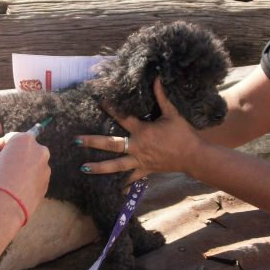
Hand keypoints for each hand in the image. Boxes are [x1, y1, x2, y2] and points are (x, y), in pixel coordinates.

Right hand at [0, 132, 50, 215]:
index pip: (13, 137)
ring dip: (27, 167)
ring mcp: (45, 166)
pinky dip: (31, 180)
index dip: (4, 142)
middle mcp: (39, 150)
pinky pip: (37, 177)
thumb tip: (8, 164)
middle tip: (10, 161)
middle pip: (29, 148)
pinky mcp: (47, 181)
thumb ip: (4, 159)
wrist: (4, 204)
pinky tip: (21, 188)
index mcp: (23, 140)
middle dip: (21, 153)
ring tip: (14, 179)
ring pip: (35, 164)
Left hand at [75, 78, 202, 179]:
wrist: (194, 156)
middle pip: (111, 145)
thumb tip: (157, 77)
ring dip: (99, 167)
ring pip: (116, 165)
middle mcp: (137, 147)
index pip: (122, 118)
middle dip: (92, 142)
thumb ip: (161, 96)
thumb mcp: (172, 113)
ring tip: (83, 169)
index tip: (99, 102)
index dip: (110, 109)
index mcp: (142, 131)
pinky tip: (112, 191)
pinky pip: (131, 179)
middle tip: (76, 141)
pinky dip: (122, 185)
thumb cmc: (183, 133)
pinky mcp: (145, 170)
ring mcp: (140, 161)